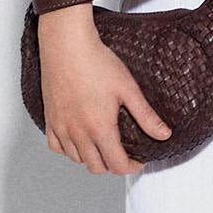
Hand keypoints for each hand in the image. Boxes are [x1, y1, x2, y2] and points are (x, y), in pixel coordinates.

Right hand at [37, 8, 172, 174]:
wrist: (67, 45)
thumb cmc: (96, 62)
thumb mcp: (128, 89)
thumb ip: (146, 116)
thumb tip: (163, 134)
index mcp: (100, 128)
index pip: (117, 165)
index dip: (132, 167)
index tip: (138, 160)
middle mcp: (78, 132)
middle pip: (96, 167)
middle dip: (112, 165)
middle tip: (122, 153)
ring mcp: (61, 127)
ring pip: (76, 159)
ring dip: (91, 158)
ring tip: (103, 146)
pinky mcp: (50, 118)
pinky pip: (56, 146)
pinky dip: (68, 149)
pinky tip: (78, 140)